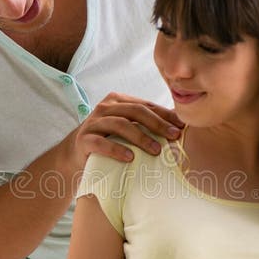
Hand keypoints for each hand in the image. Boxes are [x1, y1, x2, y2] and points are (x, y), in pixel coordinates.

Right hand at [59, 92, 182, 175]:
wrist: (77, 153)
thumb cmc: (109, 140)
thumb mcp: (127, 128)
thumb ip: (146, 124)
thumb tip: (180, 126)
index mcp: (118, 101)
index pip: (146, 105)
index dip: (165, 115)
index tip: (182, 127)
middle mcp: (105, 108)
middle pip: (135, 112)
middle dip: (157, 124)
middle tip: (173, 137)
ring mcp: (93, 123)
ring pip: (120, 125)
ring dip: (141, 138)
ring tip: (156, 151)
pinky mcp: (84, 139)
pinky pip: (101, 143)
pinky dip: (117, 149)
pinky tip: (130, 158)